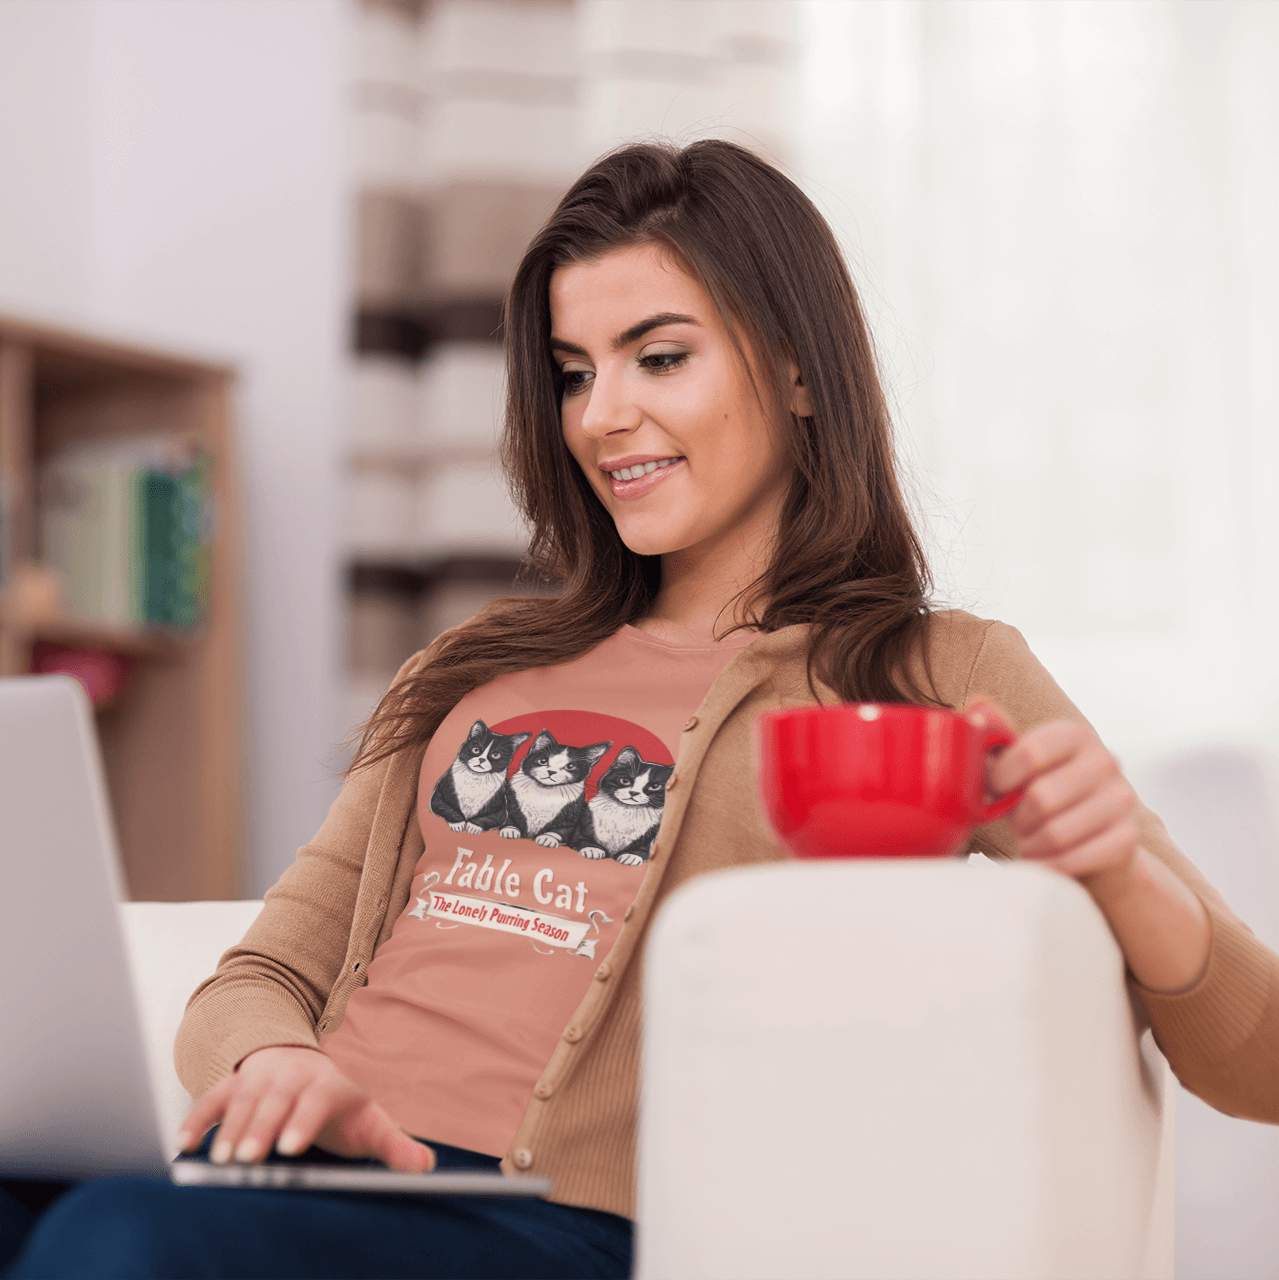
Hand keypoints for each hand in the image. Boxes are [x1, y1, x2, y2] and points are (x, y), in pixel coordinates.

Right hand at [177, 1046, 433, 1172]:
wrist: (304, 1067)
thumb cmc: (340, 1105)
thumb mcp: (370, 1122)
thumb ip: (395, 1145)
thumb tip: (426, 1166)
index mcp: (330, 1085)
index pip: (318, 1098)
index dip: (303, 1121)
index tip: (290, 1149)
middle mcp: (294, 1076)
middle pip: (276, 1099)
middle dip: (262, 1127)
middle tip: (249, 1160)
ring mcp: (261, 1077)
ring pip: (243, 1099)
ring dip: (230, 1128)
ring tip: (221, 1160)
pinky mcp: (233, 1084)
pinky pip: (213, 1098)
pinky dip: (198, 1119)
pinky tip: (186, 1144)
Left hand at [964, 696, 1209, 990]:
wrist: (1095, 840)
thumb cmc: (1045, 797)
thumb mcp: (1019, 766)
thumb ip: (997, 739)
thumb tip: (975, 707)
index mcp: (1075, 735)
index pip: (1029, 751)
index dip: (1001, 778)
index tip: (995, 791)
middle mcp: (1105, 761)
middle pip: (1041, 797)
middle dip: (1018, 818)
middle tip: (1017, 823)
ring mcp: (1122, 800)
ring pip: (1056, 833)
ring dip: (1031, 845)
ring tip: (1029, 843)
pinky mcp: (1127, 839)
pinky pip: (1075, 859)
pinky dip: (1050, 867)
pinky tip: (1044, 862)